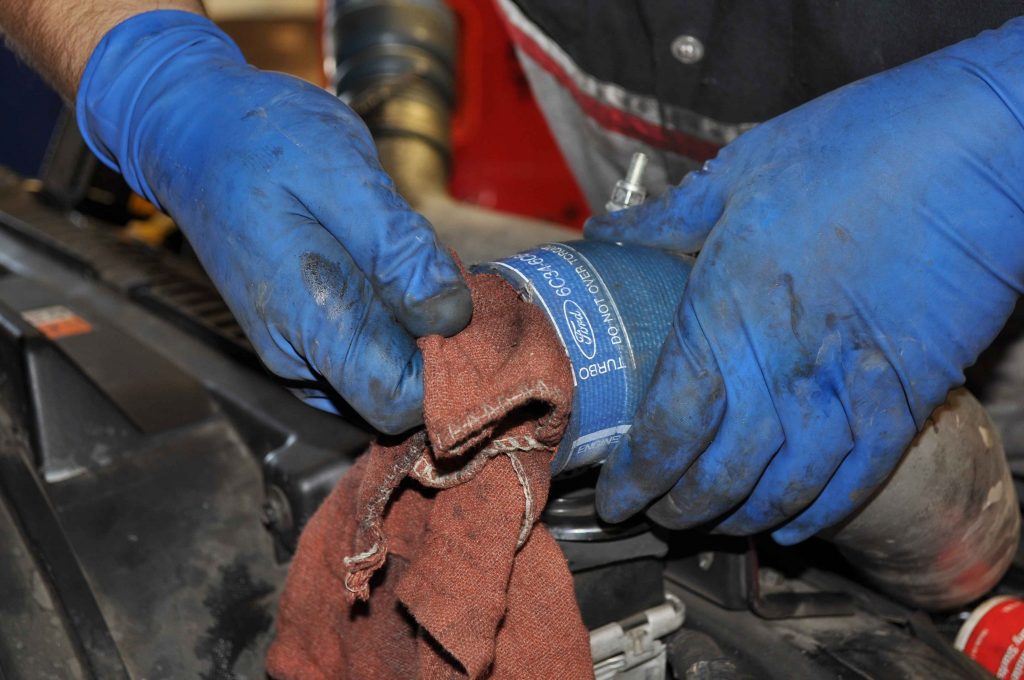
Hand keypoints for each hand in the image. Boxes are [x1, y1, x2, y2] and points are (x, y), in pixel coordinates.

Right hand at [76, 11, 470, 432]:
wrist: (195, 132)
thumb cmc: (262, 143)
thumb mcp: (343, 174)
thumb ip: (399, 251)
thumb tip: (451, 316)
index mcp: (306, 319)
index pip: (395, 400)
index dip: (448, 371)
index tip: (472, 317)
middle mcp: (296, 356)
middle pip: (395, 398)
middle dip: (438, 349)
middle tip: (447, 275)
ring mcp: (296, 353)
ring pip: (384, 376)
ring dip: (418, 334)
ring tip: (412, 263)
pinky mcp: (303, 340)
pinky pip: (366, 355)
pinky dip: (395, 326)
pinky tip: (393, 274)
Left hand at [586, 19, 1023, 542]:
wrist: (983, 147)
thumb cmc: (859, 148)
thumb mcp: (741, 173)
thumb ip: (667, 219)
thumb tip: (609, 233)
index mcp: (729, 313)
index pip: (668, 425)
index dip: (637, 475)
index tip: (615, 495)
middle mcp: (782, 367)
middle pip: (719, 473)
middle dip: (679, 507)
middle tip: (656, 516)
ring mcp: (849, 388)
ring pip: (783, 488)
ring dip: (741, 518)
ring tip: (713, 524)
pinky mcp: (909, 394)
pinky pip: (859, 478)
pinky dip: (822, 513)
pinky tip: (793, 524)